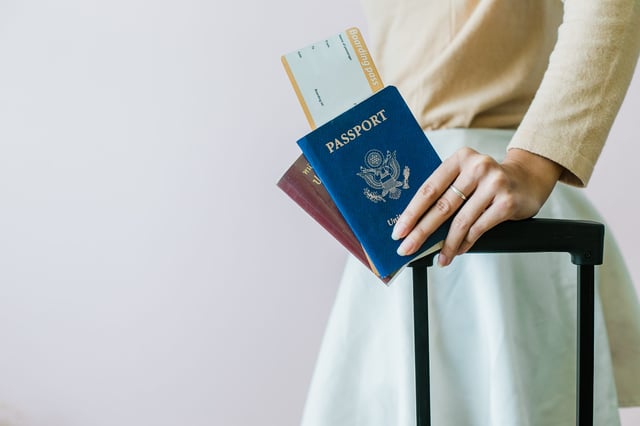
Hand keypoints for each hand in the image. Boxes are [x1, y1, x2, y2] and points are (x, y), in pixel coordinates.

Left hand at [391, 147, 563, 265]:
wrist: (528, 179)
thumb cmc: (486, 182)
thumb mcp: (465, 176)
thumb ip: (445, 192)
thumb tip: (415, 225)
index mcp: (459, 158)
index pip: (429, 189)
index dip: (411, 212)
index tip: (398, 231)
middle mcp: (477, 167)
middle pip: (442, 206)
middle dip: (421, 232)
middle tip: (407, 249)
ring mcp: (494, 184)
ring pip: (461, 221)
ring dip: (447, 244)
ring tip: (439, 258)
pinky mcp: (507, 202)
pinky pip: (479, 228)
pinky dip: (465, 243)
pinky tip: (457, 252)